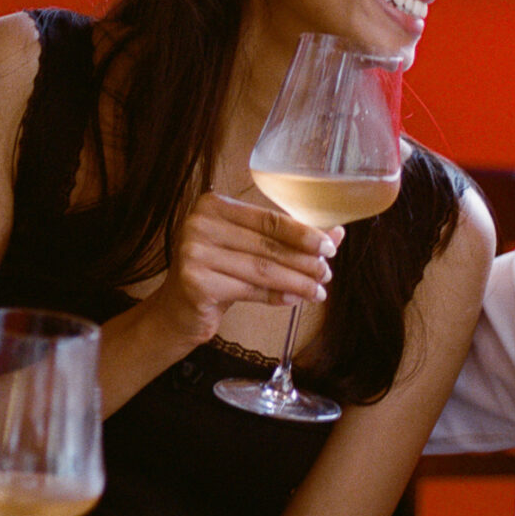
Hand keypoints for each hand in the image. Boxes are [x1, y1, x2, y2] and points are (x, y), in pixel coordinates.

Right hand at [141, 192, 341, 353]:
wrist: (177, 310)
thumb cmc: (217, 273)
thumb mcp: (249, 249)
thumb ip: (287, 238)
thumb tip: (337, 233)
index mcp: (213, 205)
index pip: (269, 218)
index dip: (303, 233)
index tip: (329, 247)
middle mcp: (199, 223)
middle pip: (267, 244)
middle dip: (303, 261)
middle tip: (327, 273)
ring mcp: (193, 252)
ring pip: (261, 268)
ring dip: (296, 281)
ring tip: (318, 291)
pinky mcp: (195, 282)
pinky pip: (248, 290)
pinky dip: (276, 296)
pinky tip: (295, 299)